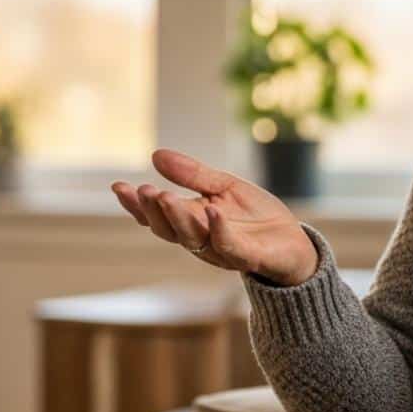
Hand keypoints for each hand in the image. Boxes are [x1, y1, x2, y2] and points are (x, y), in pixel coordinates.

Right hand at [111, 149, 319, 285]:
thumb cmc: (256, 217)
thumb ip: (193, 175)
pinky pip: (230, 246)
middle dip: (153, 211)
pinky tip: (211, 210)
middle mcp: (201, 239)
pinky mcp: (249, 257)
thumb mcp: (225, 187)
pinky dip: (219, 229)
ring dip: (178, 218)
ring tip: (165, 196)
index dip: (136, 205)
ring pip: (193, 238)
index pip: (157, 216)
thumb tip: (156, 154)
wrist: (294, 244)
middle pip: (169, 230)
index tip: (119, 187)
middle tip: (144, 190)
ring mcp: (223, 250)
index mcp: (192, 222)